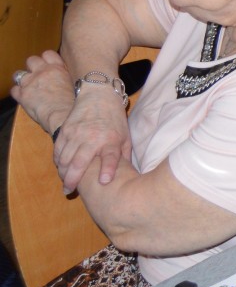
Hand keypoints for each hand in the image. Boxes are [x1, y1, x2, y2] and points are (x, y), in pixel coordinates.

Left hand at [11, 50, 73, 136]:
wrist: (64, 115)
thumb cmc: (74, 103)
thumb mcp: (74, 84)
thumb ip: (65, 77)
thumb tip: (63, 78)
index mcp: (57, 68)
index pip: (48, 54)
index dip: (47, 59)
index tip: (48, 66)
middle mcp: (42, 72)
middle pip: (31, 60)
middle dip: (33, 67)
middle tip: (38, 76)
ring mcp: (30, 82)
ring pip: (18, 74)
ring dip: (23, 79)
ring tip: (29, 87)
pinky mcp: (22, 95)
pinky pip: (14, 90)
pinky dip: (18, 93)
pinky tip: (25, 98)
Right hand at [54, 75, 132, 191]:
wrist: (99, 95)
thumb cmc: (115, 119)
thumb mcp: (125, 136)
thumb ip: (124, 155)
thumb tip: (127, 174)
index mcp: (111, 139)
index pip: (111, 157)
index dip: (108, 169)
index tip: (104, 182)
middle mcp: (93, 137)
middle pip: (80, 162)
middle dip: (72, 179)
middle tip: (68, 191)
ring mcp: (77, 133)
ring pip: (65, 158)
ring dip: (63, 172)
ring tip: (66, 182)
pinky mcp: (65, 130)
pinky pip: (58, 149)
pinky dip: (58, 161)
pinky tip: (61, 167)